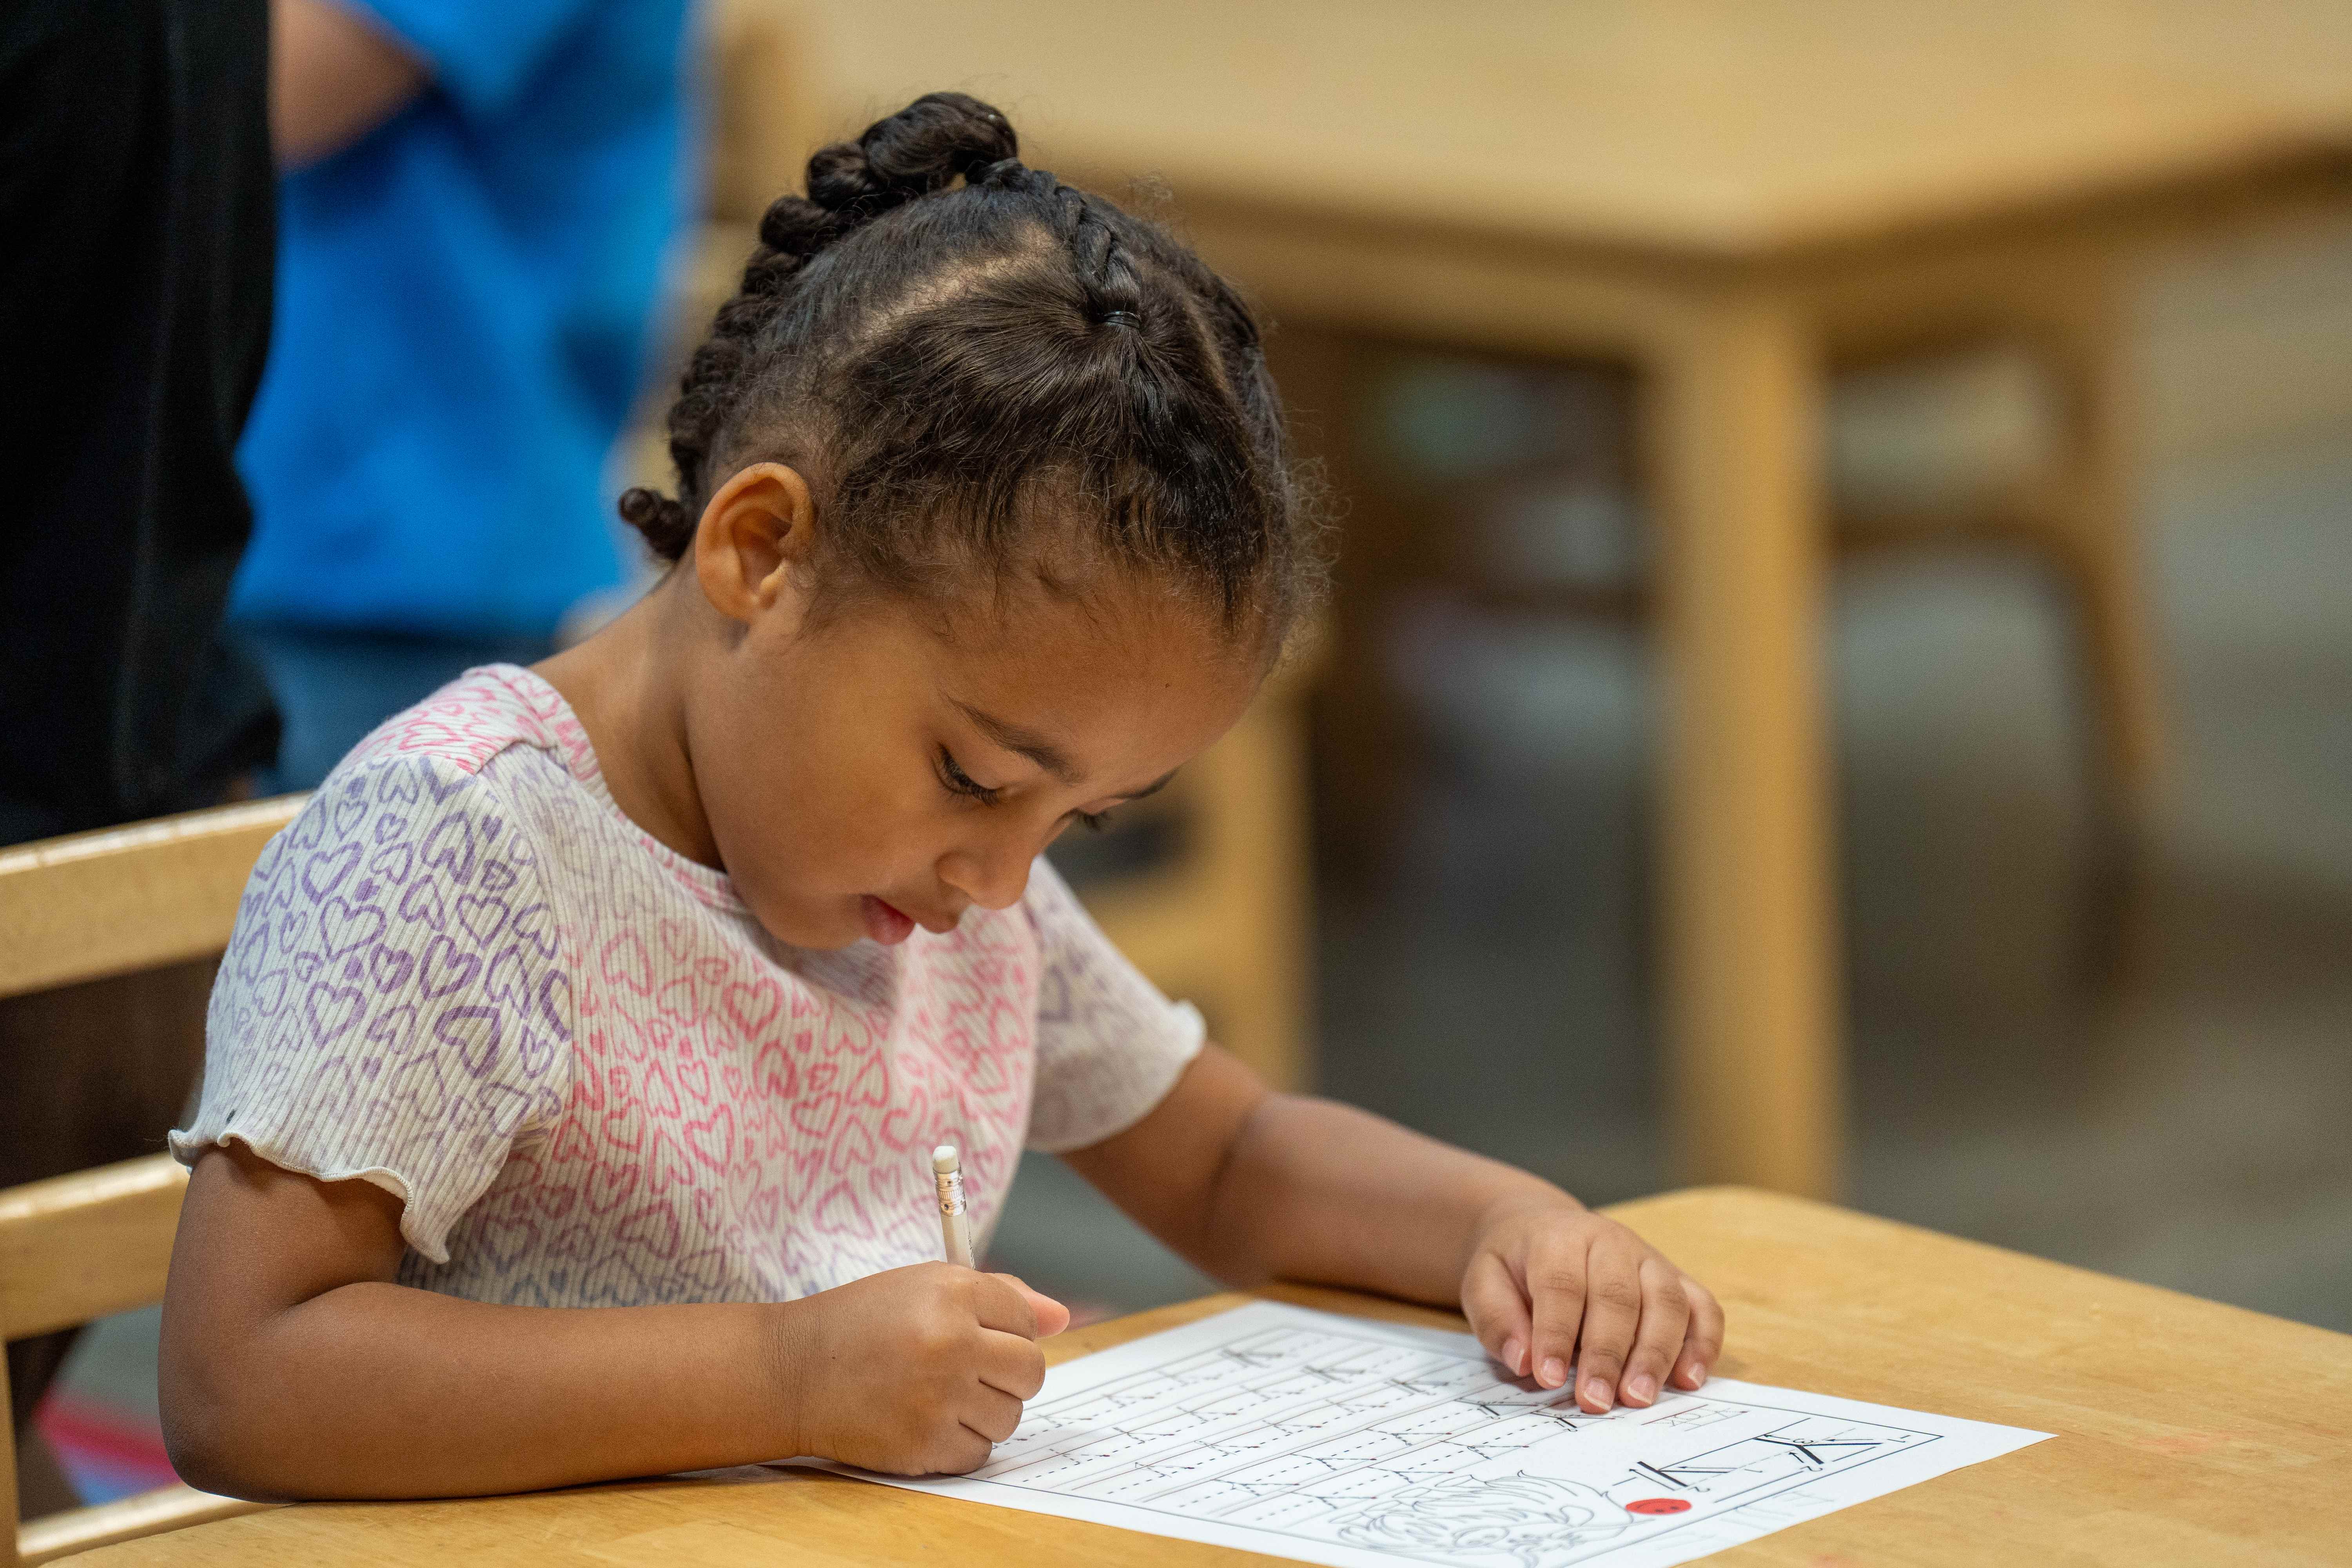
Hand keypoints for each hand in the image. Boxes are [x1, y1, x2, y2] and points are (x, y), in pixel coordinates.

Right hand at [774, 1262, 1070, 1474]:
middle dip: (1008, 1375)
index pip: (1026, 1318)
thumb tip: (1061, 1317)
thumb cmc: (861, 1323)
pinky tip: (925, 1421)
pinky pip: (978, 1453)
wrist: (792, 1372)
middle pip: (1031, 1371)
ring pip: (1009, 1416)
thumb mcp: (924, 1286)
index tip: (980, 1337)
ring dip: (984, 1412)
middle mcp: (951, 1342)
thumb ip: (1000, 1296)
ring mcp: (938, 1397)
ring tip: (939, 1395)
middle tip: (968, 1372)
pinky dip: (959, 1444)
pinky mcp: (923, 1444)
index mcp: (953, 1293)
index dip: (1008, 1331)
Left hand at [1459, 1199, 1722, 1414]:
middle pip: (1619, 1296)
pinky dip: (1703, 1343)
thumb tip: (1524, 1360)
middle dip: (1608, 1354)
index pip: (1562, 1285)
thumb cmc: (1513, 1267)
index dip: (1556, 1333)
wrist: (1540, 1231)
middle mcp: (1611, 1242)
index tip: (1548, 1378)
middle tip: (1596, 1401)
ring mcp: (1650, 1259)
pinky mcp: (1677, 1279)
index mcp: (1559, 1239)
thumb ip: (1496, 1318)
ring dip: (1657, 1354)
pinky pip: (1703, 1307)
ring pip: (1667, 1301)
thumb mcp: (1483, 1282)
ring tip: (1639, 1399)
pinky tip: (1689, 1380)